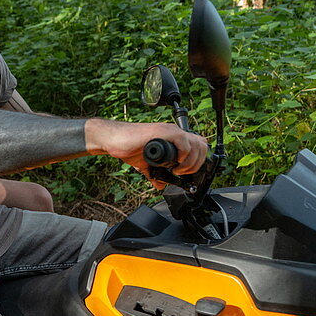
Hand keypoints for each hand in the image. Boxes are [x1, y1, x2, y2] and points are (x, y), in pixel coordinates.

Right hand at [87, 120, 208, 188]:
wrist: (114, 140)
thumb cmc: (128, 147)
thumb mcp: (146, 164)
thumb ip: (154, 173)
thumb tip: (160, 185)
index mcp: (173, 138)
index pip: (198, 145)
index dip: (197, 161)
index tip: (187, 173)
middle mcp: (174, 132)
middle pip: (202, 145)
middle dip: (197, 163)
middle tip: (183, 173)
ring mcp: (170, 130)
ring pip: (197, 143)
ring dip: (191, 161)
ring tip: (178, 170)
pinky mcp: (163, 131)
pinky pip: (184, 140)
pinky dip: (184, 155)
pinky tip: (174, 163)